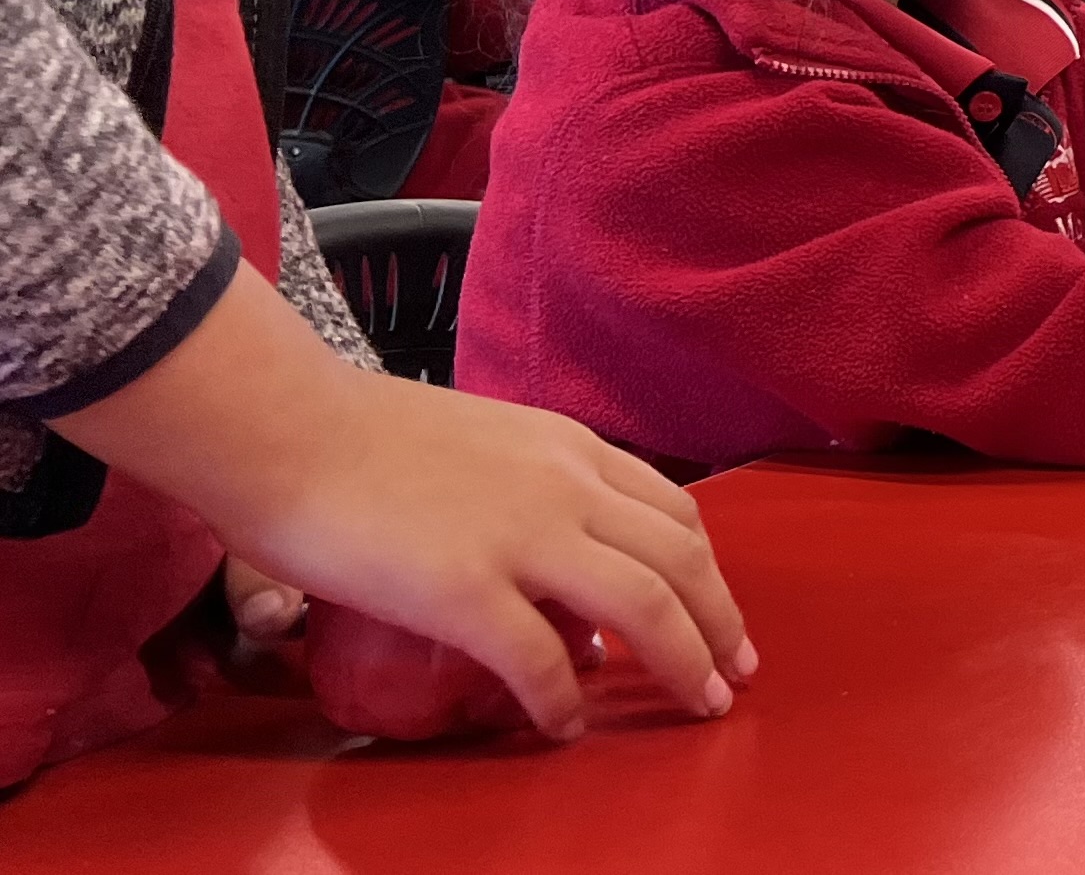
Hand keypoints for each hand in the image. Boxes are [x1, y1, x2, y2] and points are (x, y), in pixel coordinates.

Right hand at [52, 271, 751, 741]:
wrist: (280, 427)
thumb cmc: (357, 434)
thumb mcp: (482, 441)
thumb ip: (526, 486)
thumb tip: (544, 550)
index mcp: (569, 449)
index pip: (674, 512)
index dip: (709, 571)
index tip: (722, 614)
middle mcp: (566, 487)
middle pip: (682, 561)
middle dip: (721, 624)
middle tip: (736, 676)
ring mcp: (521, 537)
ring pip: (644, 606)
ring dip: (683, 663)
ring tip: (696, 706)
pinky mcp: (464, 589)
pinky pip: (539, 661)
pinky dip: (563, 702)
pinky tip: (564, 726)